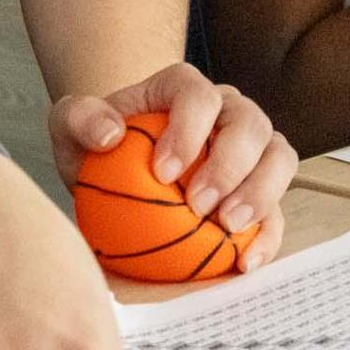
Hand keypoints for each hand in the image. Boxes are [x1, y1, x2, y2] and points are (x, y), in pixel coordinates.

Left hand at [50, 64, 297, 272]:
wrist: (117, 172)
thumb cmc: (98, 144)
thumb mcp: (70, 126)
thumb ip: (79, 118)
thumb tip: (109, 134)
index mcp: (183, 87)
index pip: (199, 96)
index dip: (188, 130)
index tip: (163, 174)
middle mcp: (227, 110)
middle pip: (250, 124)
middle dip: (230, 166)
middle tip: (198, 207)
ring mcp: (250, 148)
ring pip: (279, 158)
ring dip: (260, 194)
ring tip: (226, 229)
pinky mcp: (260, 189)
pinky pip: (278, 208)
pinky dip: (268, 234)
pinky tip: (245, 262)